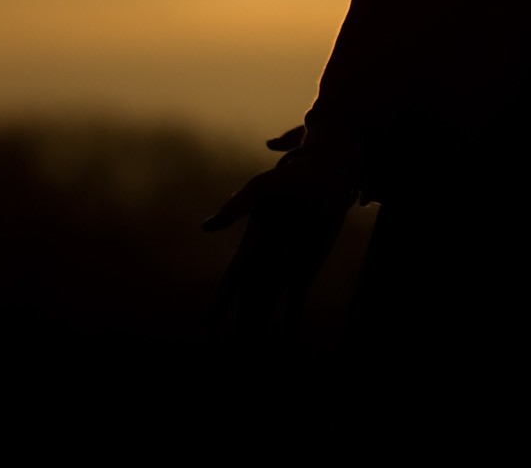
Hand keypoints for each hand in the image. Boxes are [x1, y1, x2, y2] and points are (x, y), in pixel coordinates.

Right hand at [204, 128, 359, 343]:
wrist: (324, 177)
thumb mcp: (262, 189)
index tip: (211, 329)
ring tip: (253, 353)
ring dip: (259, 330)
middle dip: (243, 327)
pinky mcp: (306, 271)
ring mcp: (285, 269)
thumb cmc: (291, 178)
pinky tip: (286, 342)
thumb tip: (206, 227)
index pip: (232, 284)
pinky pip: (295, 303)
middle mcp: (265, 263)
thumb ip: (235, 207)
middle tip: (237, 352)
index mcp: (251, 248)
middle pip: (249, 303)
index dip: (221, 307)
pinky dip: (291, 323)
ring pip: (267, 307)